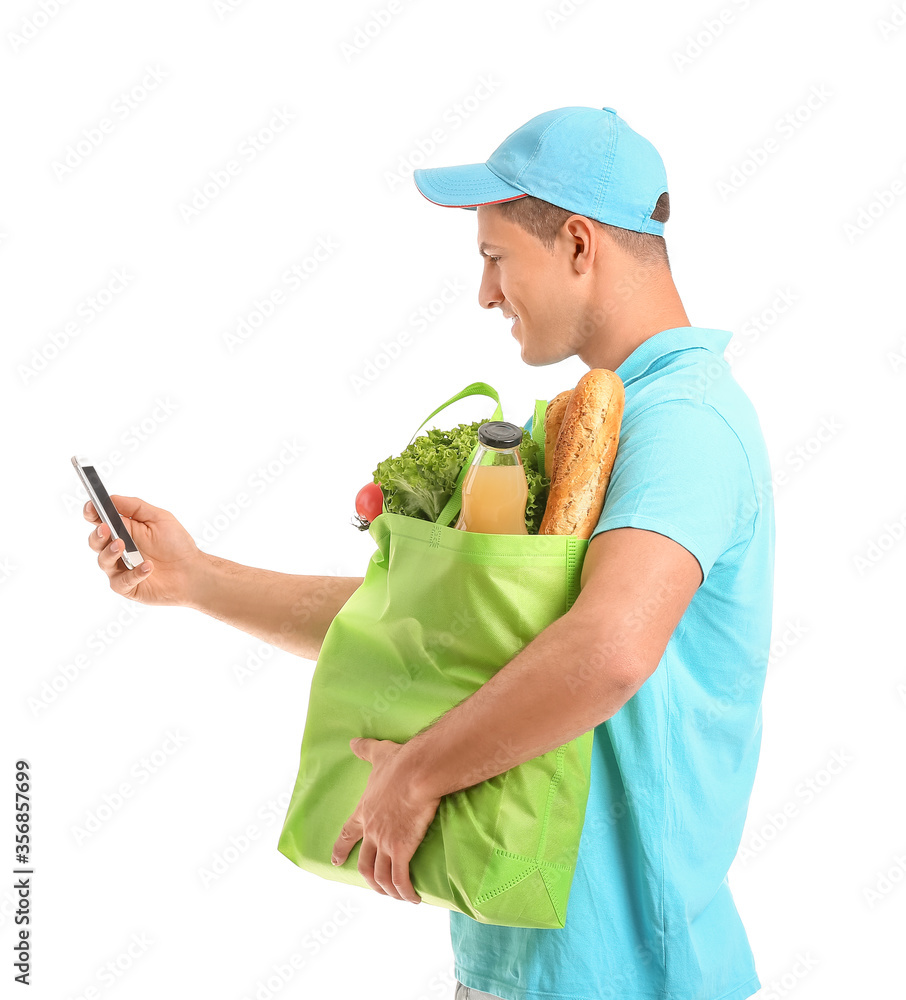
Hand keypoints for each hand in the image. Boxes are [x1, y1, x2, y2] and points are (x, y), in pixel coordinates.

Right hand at [84, 495, 204, 606]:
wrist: (192, 571)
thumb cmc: (176, 544)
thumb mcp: (159, 518)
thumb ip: (135, 507)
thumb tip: (111, 498)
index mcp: (123, 530)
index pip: (100, 520)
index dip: (92, 513)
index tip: (91, 507)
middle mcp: (118, 549)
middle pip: (95, 542)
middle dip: (97, 534)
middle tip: (105, 529)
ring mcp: (121, 569)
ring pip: (103, 562)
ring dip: (110, 552)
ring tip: (122, 545)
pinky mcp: (128, 587)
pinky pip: (121, 582)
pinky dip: (134, 574)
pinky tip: (148, 566)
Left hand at [331, 738, 439, 904]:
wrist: (416, 772)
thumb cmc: (400, 762)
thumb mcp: (379, 754)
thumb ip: (366, 750)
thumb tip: (353, 742)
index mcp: (365, 811)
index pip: (348, 833)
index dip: (341, 848)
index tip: (335, 860)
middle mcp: (372, 830)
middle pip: (365, 863)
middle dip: (369, 878)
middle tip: (376, 888)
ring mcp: (385, 841)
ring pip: (381, 876)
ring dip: (388, 890)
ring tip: (398, 897)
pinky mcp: (401, 849)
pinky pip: (400, 879)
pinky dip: (405, 892)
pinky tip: (413, 898)